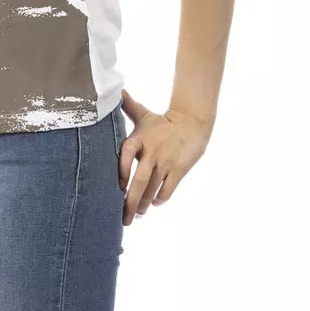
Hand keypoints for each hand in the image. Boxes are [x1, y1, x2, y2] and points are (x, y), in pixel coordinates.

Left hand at [118, 89, 213, 225]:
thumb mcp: (143, 114)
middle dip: (130, 203)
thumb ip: (127, 106)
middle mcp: (150, 153)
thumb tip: (117, 91)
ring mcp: (165, 163)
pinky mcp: (178, 170)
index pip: (125, 157)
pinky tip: (154, 202)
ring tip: (138, 214)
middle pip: (138, 182)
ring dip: (144, 205)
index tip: (117, 189)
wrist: (192, 122)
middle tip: (124, 219)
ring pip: (152, 190)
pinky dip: (159, 199)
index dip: (120, 173)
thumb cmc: (163, 121)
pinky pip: (167, 190)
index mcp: (138, 139)